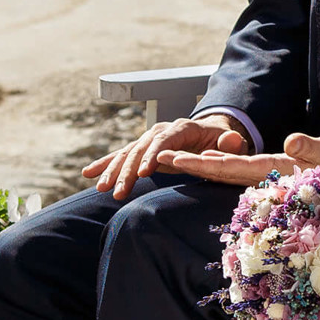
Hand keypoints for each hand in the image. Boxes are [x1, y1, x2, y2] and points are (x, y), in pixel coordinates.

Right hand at [83, 115, 247, 200]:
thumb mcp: (231, 142)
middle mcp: (161, 131)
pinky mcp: (141, 150)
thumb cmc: (223, 142)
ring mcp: (148, 140)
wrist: (212, 134)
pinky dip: (105, 165)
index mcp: (182, 128)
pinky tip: (87, 174)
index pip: (164, 140)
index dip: (153, 155)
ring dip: (113, 171)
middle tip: (119, 191)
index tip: (143, 173)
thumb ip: (231, 143)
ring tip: (102, 189)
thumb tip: (231, 140)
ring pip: (127, 154)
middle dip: (128, 170)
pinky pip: (120, 156)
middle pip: (141, 149)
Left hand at [157, 132, 319, 188]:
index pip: (234, 168)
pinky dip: (221, 164)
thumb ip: (311, 147)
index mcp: (278, 170)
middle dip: (190, 165)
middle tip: (157, 158)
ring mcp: (271, 177)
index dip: (204, 163)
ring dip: (200, 166)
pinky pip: (242, 171)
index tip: (178, 159)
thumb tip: (288, 141)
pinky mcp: (276, 173)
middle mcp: (268, 176)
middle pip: (222, 172)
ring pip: (229, 172)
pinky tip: (206, 160)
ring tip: (172, 158)